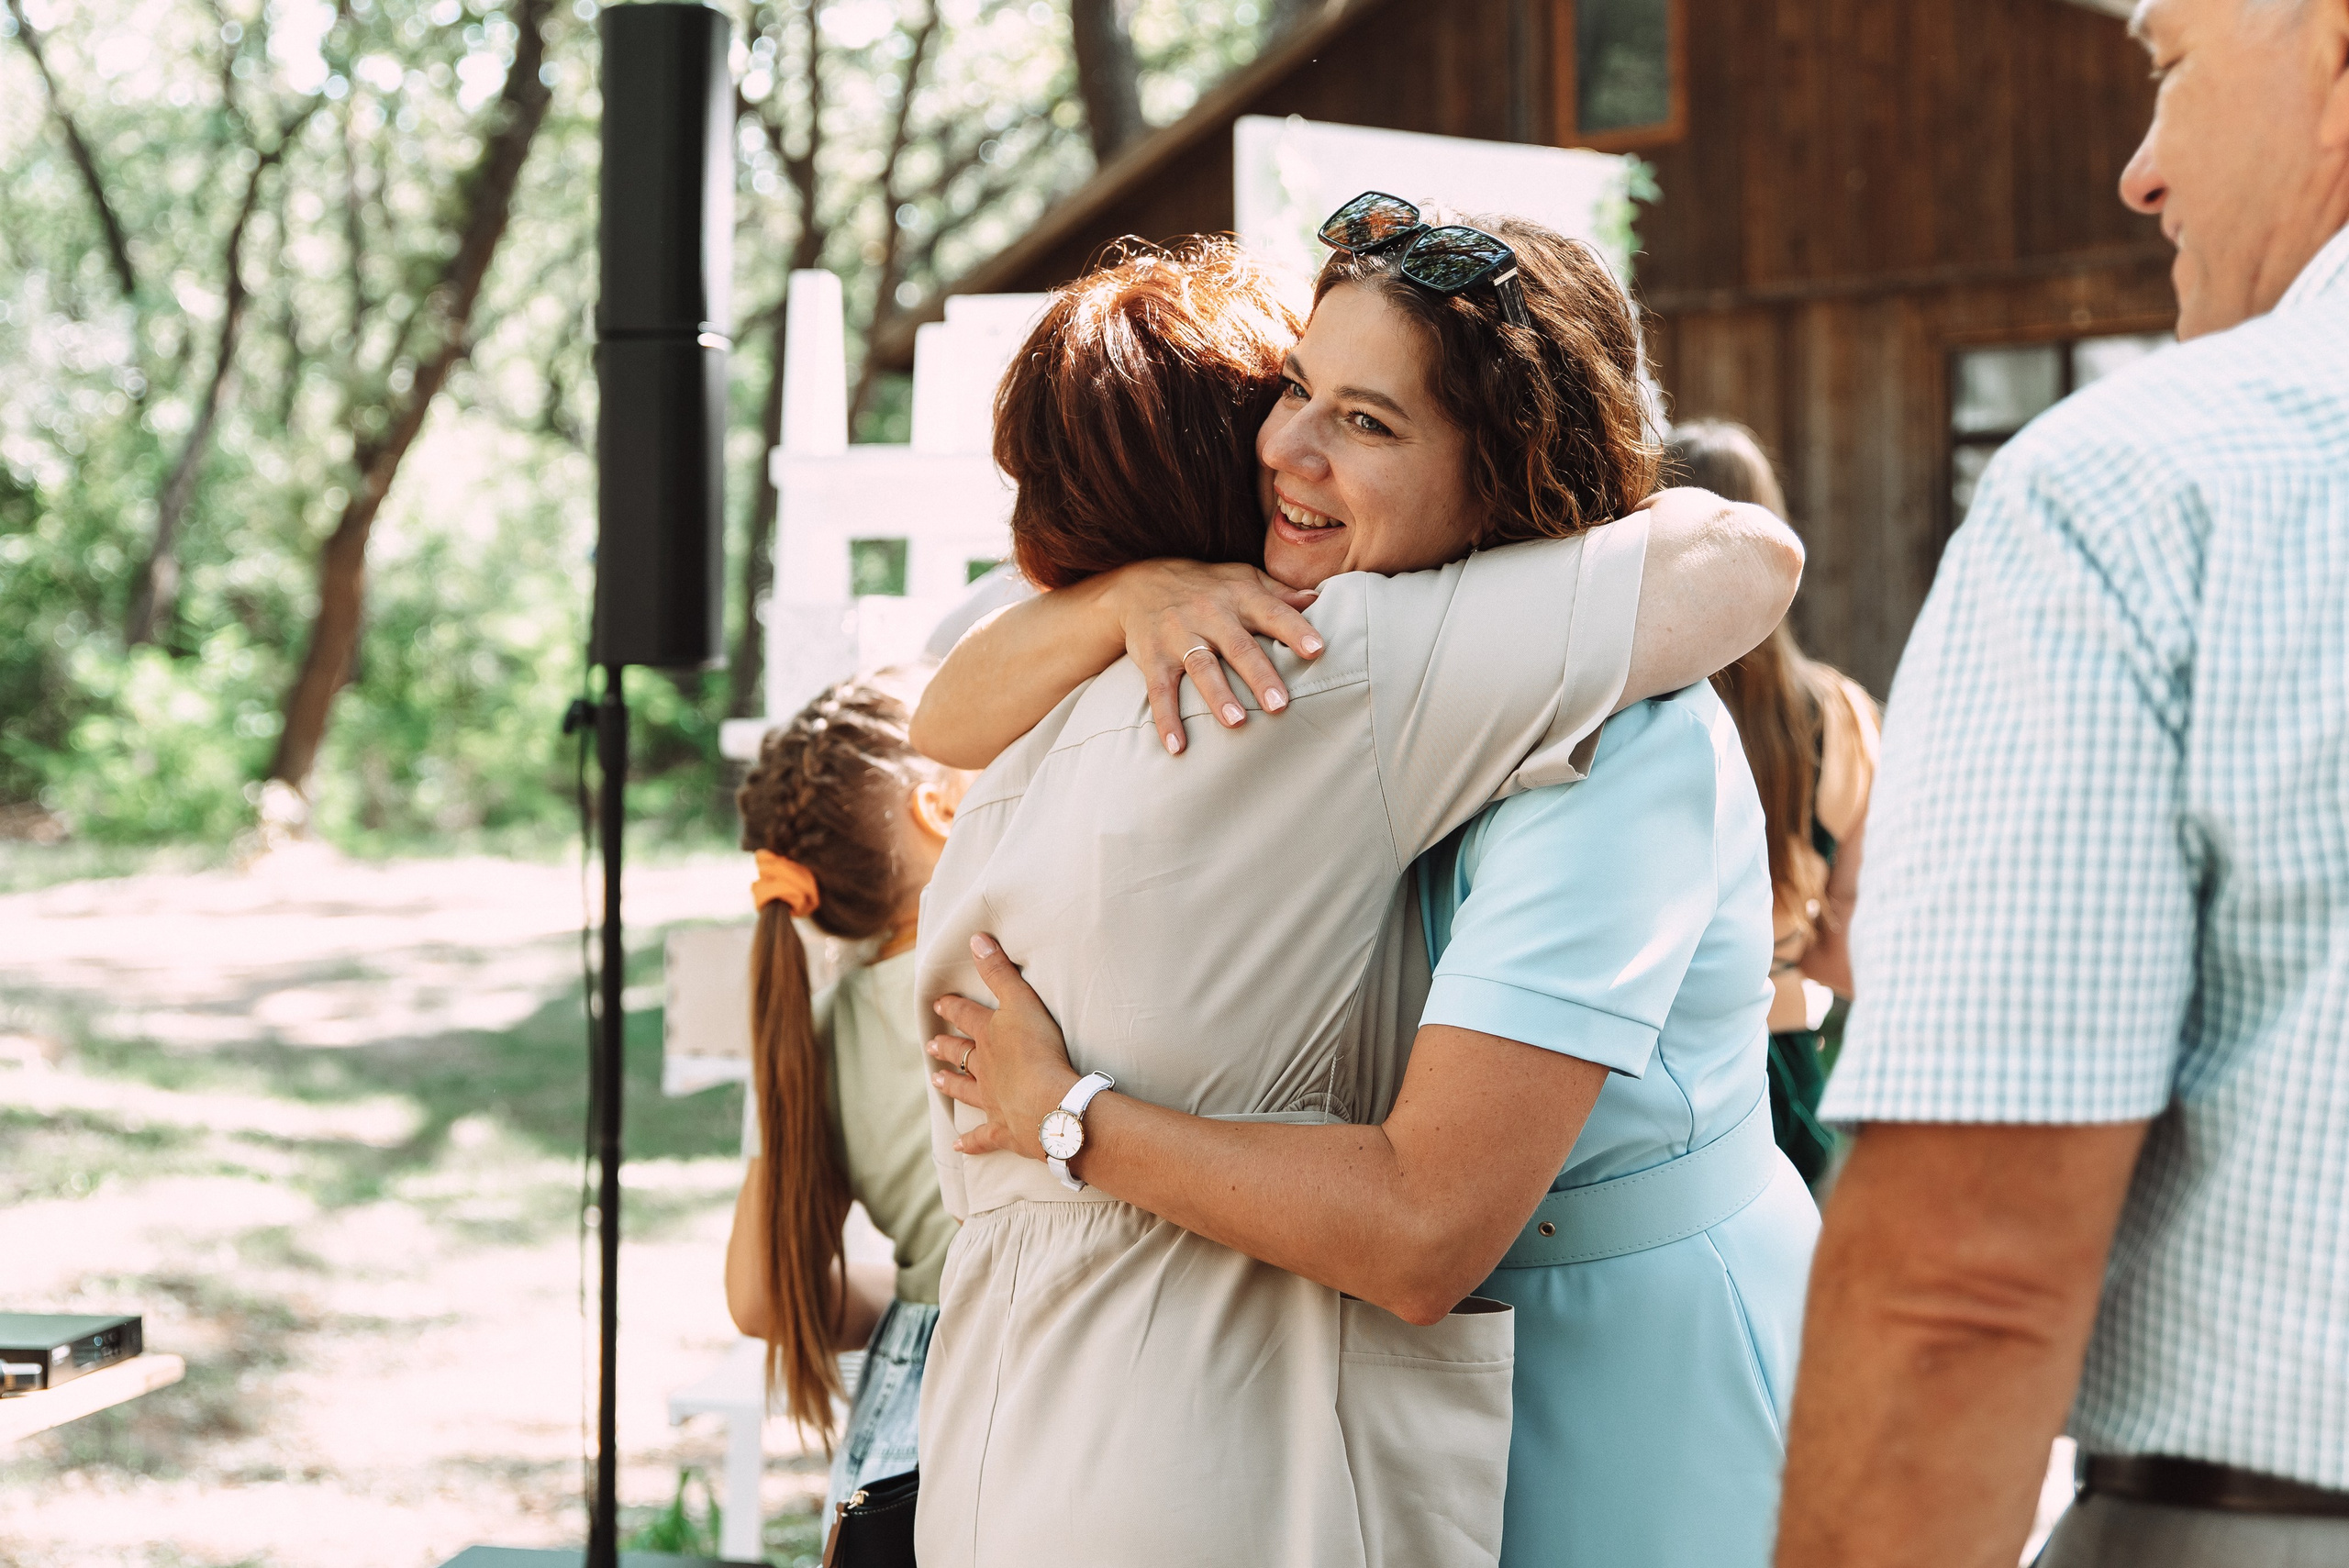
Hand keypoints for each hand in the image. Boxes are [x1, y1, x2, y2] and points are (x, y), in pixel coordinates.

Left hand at [927, 933, 1082, 1159]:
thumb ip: (1000, 971)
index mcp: (991, 1038)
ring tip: (936, 1081)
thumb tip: (975, 938)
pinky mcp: (1005, 1131)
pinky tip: (958, 1147)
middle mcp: (986, 1070)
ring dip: (952, 1086)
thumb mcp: (1022, 1002)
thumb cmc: (1040, 1051)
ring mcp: (993, 1102)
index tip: (937, 1003)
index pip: (968, 1018)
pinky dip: (970, 1143)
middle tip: (931, 1045)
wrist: (1050, 1104)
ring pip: (967, 1091)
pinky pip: (983, 1138)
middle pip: (963, 1056)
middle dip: (947, 1048)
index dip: (954, 1009)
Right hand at [1101, 559, 1322, 753]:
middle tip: (1279, 704)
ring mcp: (1179, 635)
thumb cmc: (1207, 586)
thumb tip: (1318, 599)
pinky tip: (1177, 747)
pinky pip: (1159, 690)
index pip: (1272, 612)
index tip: (1317, 650)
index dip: (1294, 630)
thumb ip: (1280, 592)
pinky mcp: (1153, 658)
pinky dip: (1167, 719)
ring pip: (1201, 667)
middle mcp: (1210, 614)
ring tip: (1237, 722)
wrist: (1139, 582)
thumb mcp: (1243, 578)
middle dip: (1259, 675)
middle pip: (1238, 646)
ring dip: (1218, 695)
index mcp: (1239, 595)